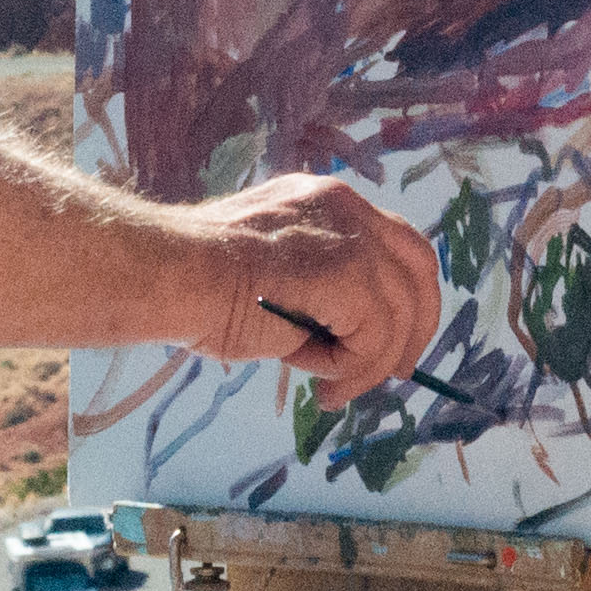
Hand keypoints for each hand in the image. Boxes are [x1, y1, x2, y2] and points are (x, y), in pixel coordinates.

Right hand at [186, 174, 447, 398]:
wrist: (172, 275)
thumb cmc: (198, 283)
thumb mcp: (271, 274)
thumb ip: (313, 287)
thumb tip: (346, 336)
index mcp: (325, 200)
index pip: (391, 241)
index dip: (402, 292)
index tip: (391, 338)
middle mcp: (346, 207)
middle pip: (418, 266)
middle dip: (416, 326)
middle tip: (398, 372)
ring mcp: (351, 237)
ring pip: (398, 314)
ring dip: (367, 364)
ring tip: (330, 390)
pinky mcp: (350, 275)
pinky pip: (374, 338)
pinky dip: (348, 368)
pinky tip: (313, 376)